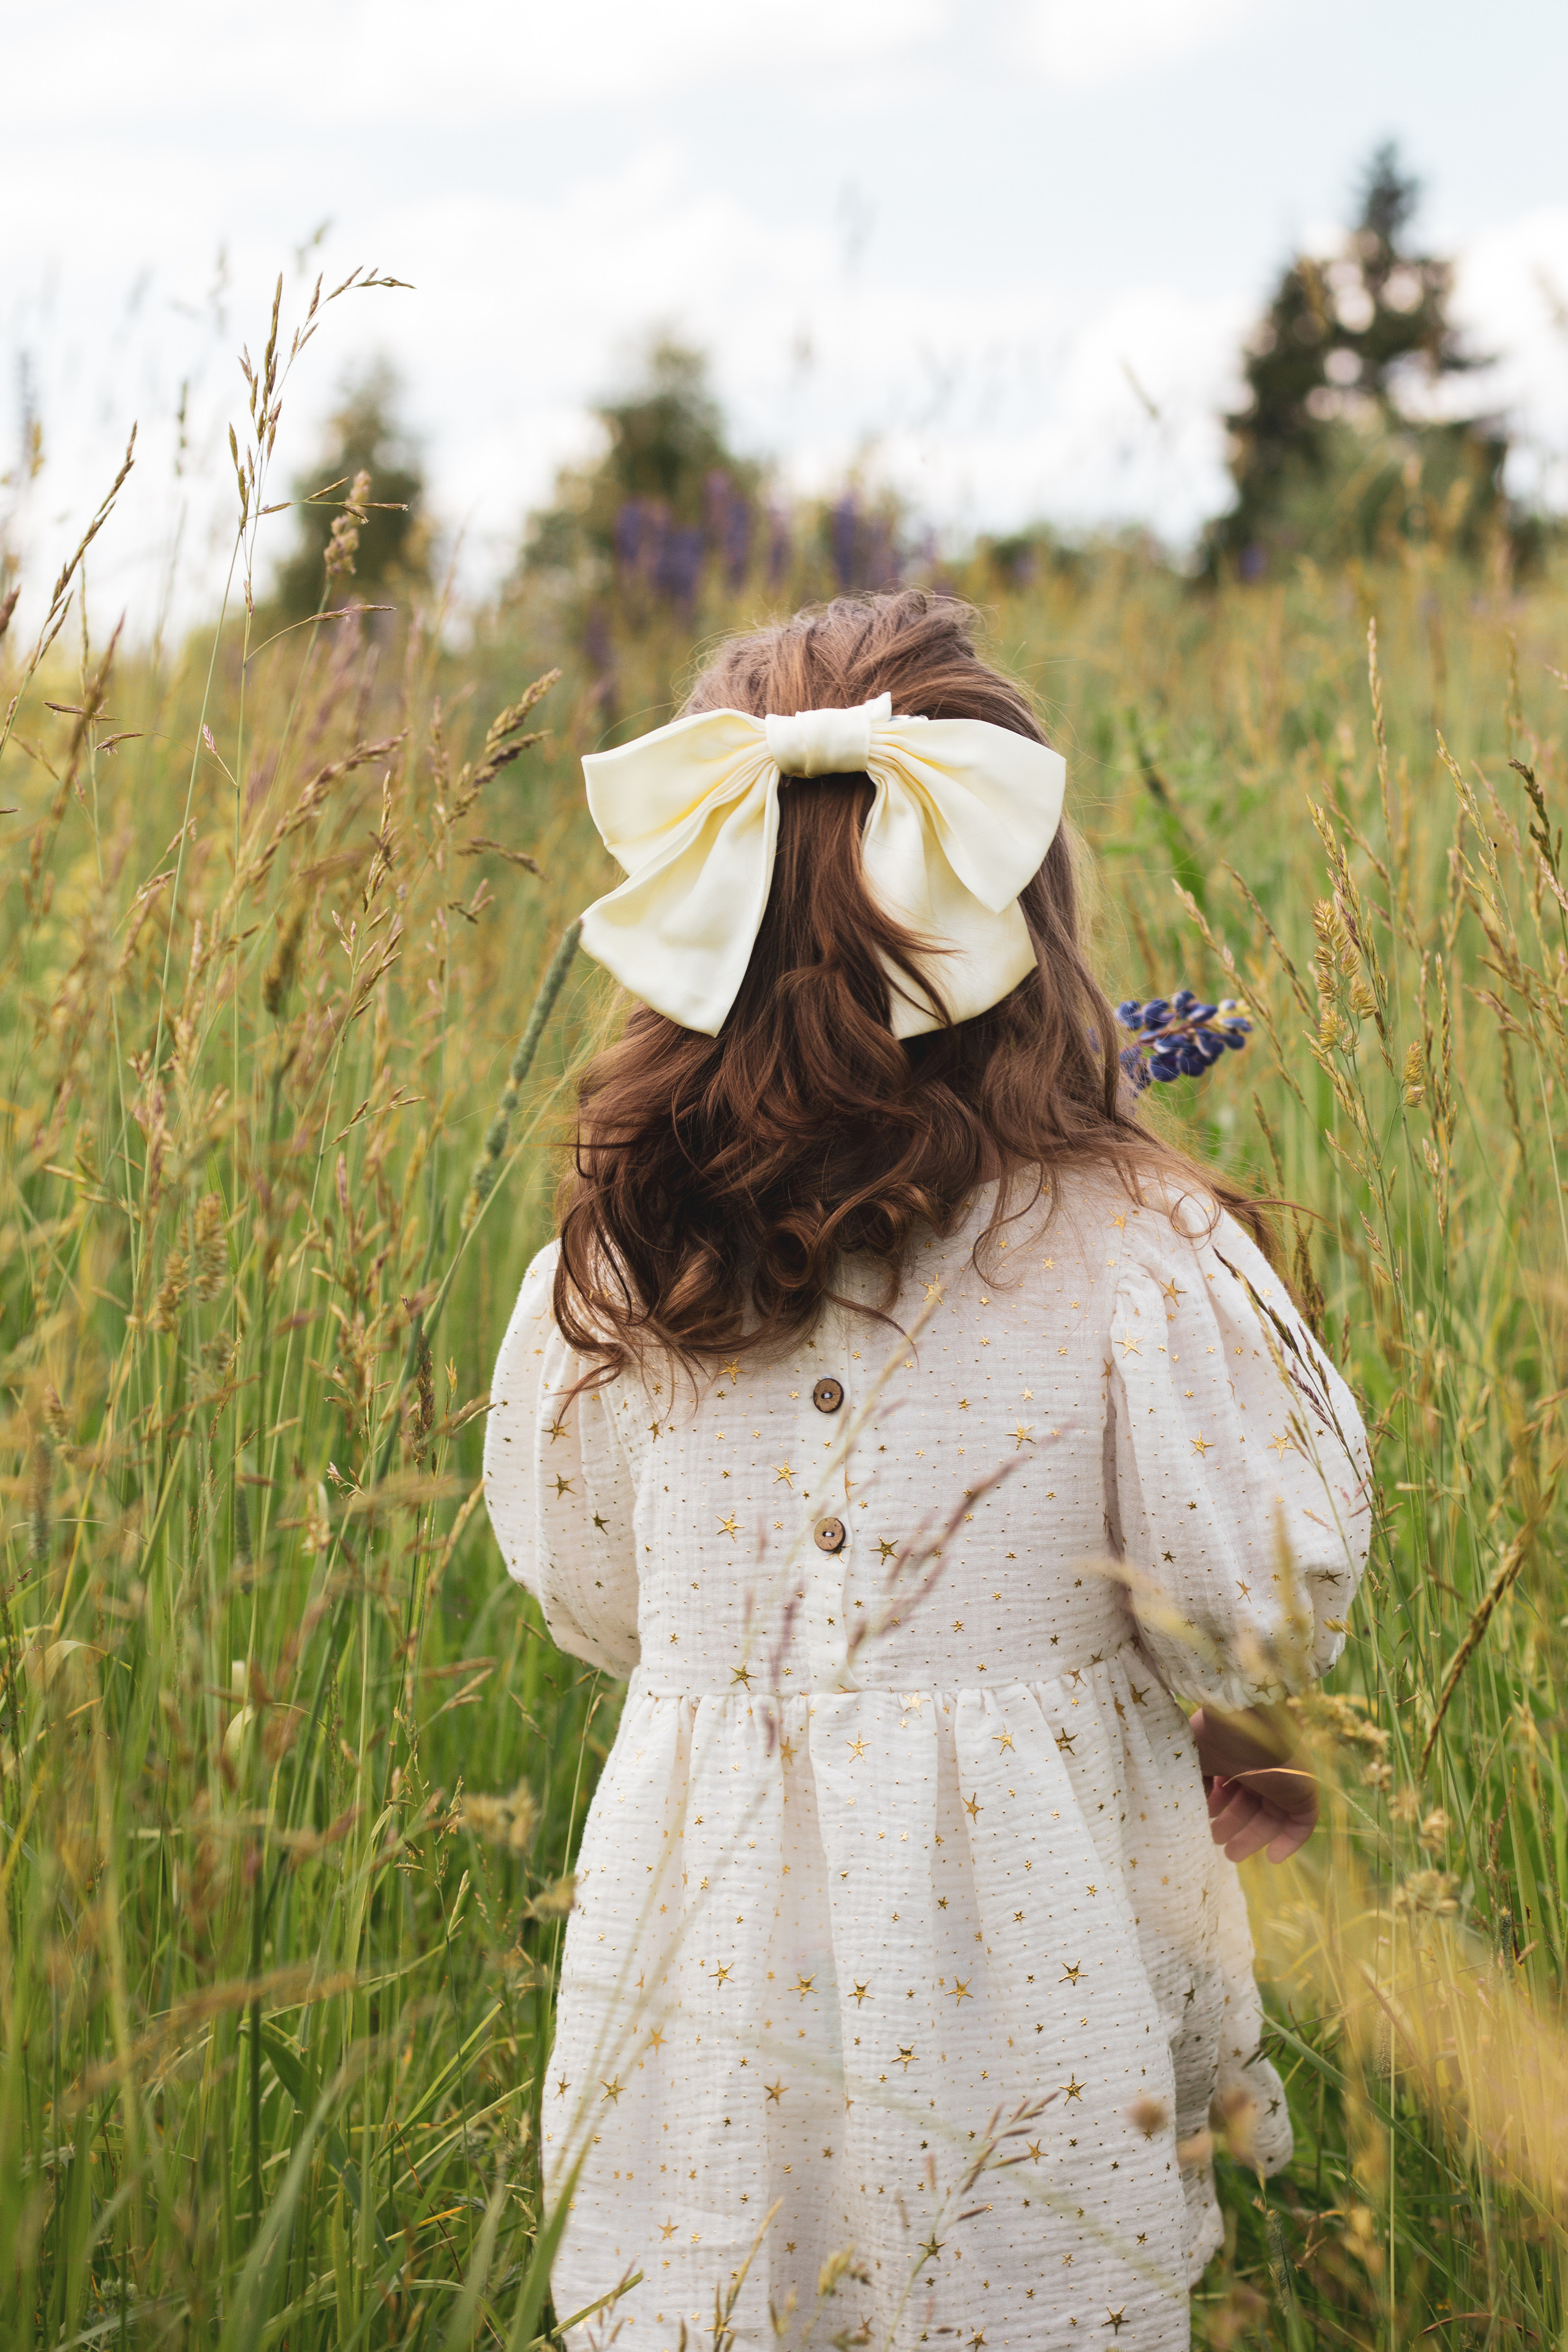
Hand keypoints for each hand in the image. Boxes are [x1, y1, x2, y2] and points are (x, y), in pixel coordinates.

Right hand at [1189, 1704, 1317, 1863]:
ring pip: (1272, 1817)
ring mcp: (1285, 1781)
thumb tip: (1191, 1802)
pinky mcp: (1304, 1792)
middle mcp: (1263, 1768)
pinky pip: (1302, 1824)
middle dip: (1234, 1825)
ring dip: (1253, 1838)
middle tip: (1217, 1842)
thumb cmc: (1217, 1737)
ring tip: (1232, 1855)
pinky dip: (1289, 1843)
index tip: (1204, 1817)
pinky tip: (1273, 1859)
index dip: (1219, 1805)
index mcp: (1240, 1757)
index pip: (1233, 1786)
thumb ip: (1193, 1780)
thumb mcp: (1194, 1758)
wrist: (1249, 1722)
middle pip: (1251, 1804)